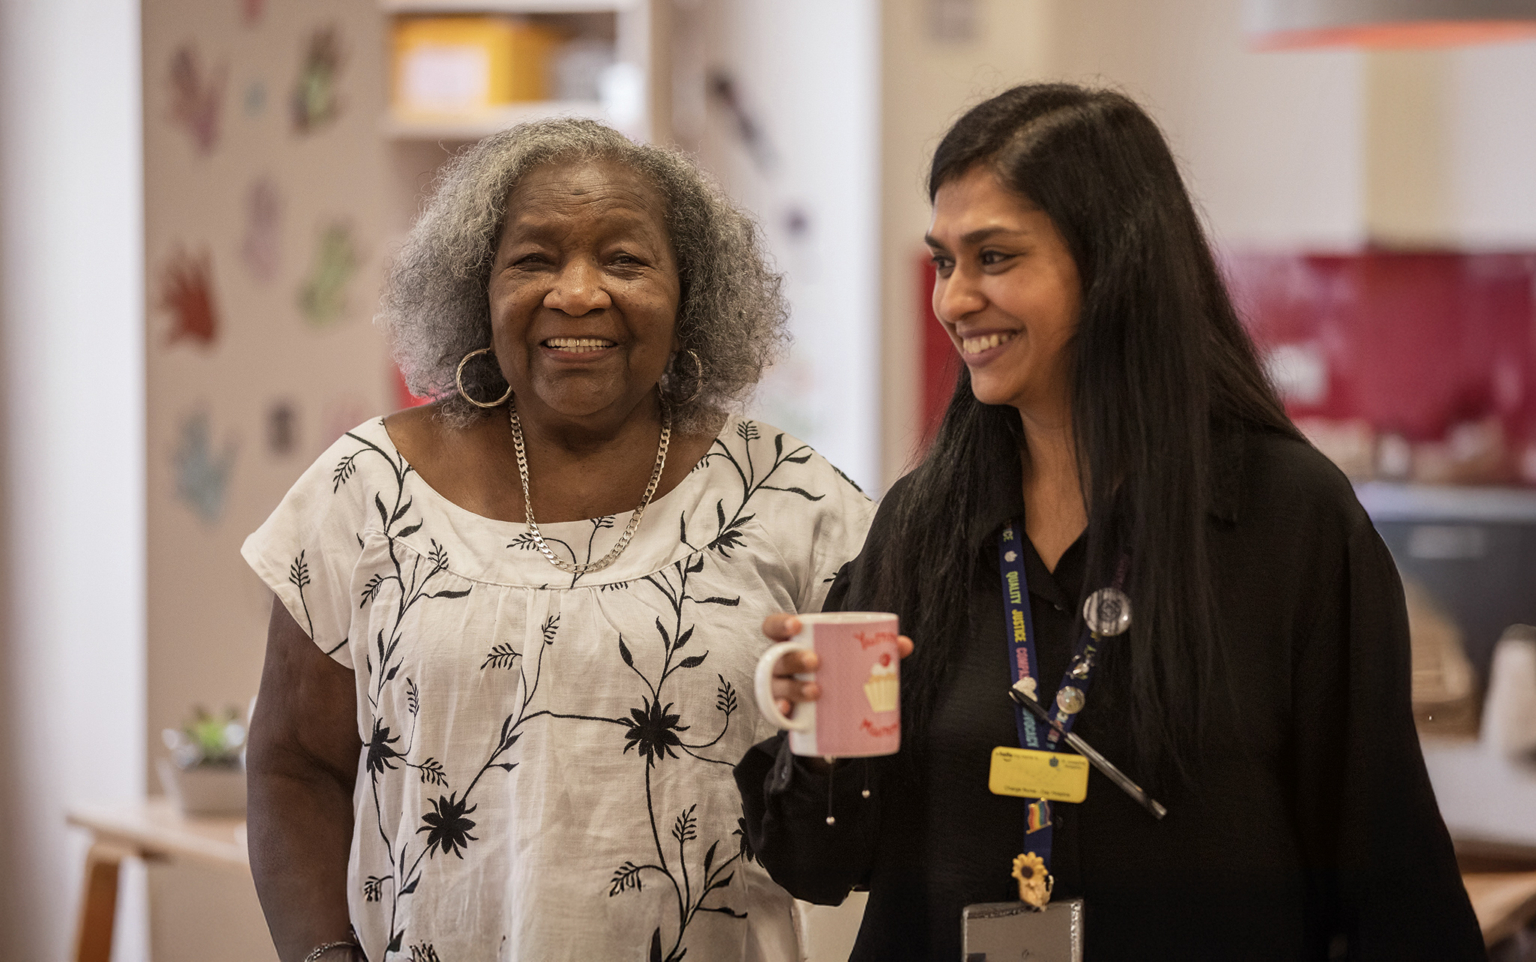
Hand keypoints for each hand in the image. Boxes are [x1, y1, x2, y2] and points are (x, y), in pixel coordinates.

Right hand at [761, 614, 913, 717]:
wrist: (823, 711)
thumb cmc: (832, 670)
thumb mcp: (846, 656)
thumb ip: (873, 648)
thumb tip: (903, 644)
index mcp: (792, 643)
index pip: (774, 628)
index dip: (780, 625)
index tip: (797, 626)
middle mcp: (779, 664)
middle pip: (778, 657)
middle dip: (794, 658)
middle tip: (816, 662)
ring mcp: (779, 687)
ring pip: (776, 685)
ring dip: (793, 687)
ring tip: (815, 691)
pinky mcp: (784, 712)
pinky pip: (774, 713)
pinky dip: (779, 712)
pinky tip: (788, 712)